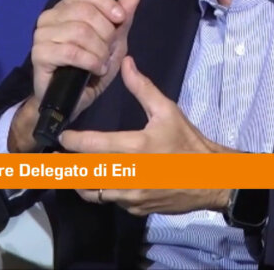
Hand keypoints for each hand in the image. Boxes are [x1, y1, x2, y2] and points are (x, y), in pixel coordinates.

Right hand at [8, 0, 140, 152]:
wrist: (72, 101)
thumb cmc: (91, 68)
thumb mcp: (113, 44)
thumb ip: (122, 21)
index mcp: (67, 7)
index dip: (106, 2)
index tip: (120, 19)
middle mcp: (51, 16)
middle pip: (86, 11)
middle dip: (106, 33)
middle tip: (108, 51)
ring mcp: (42, 34)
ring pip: (80, 31)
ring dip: (99, 50)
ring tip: (102, 63)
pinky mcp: (39, 54)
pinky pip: (71, 51)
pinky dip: (90, 61)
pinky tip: (95, 69)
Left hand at [60, 56, 232, 214]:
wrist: (212, 179)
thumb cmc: (188, 143)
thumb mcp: (168, 111)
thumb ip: (143, 88)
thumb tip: (126, 63)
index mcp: (135, 148)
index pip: (92, 146)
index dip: (72, 141)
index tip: (62, 137)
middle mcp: (129, 175)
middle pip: (85, 174)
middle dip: (70, 165)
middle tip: (61, 157)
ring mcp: (132, 196)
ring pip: (94, 193)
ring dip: (82, 182)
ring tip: (76, 171)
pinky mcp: (136, 210)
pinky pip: (111, 201)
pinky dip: (104, 191)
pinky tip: (105, 181)